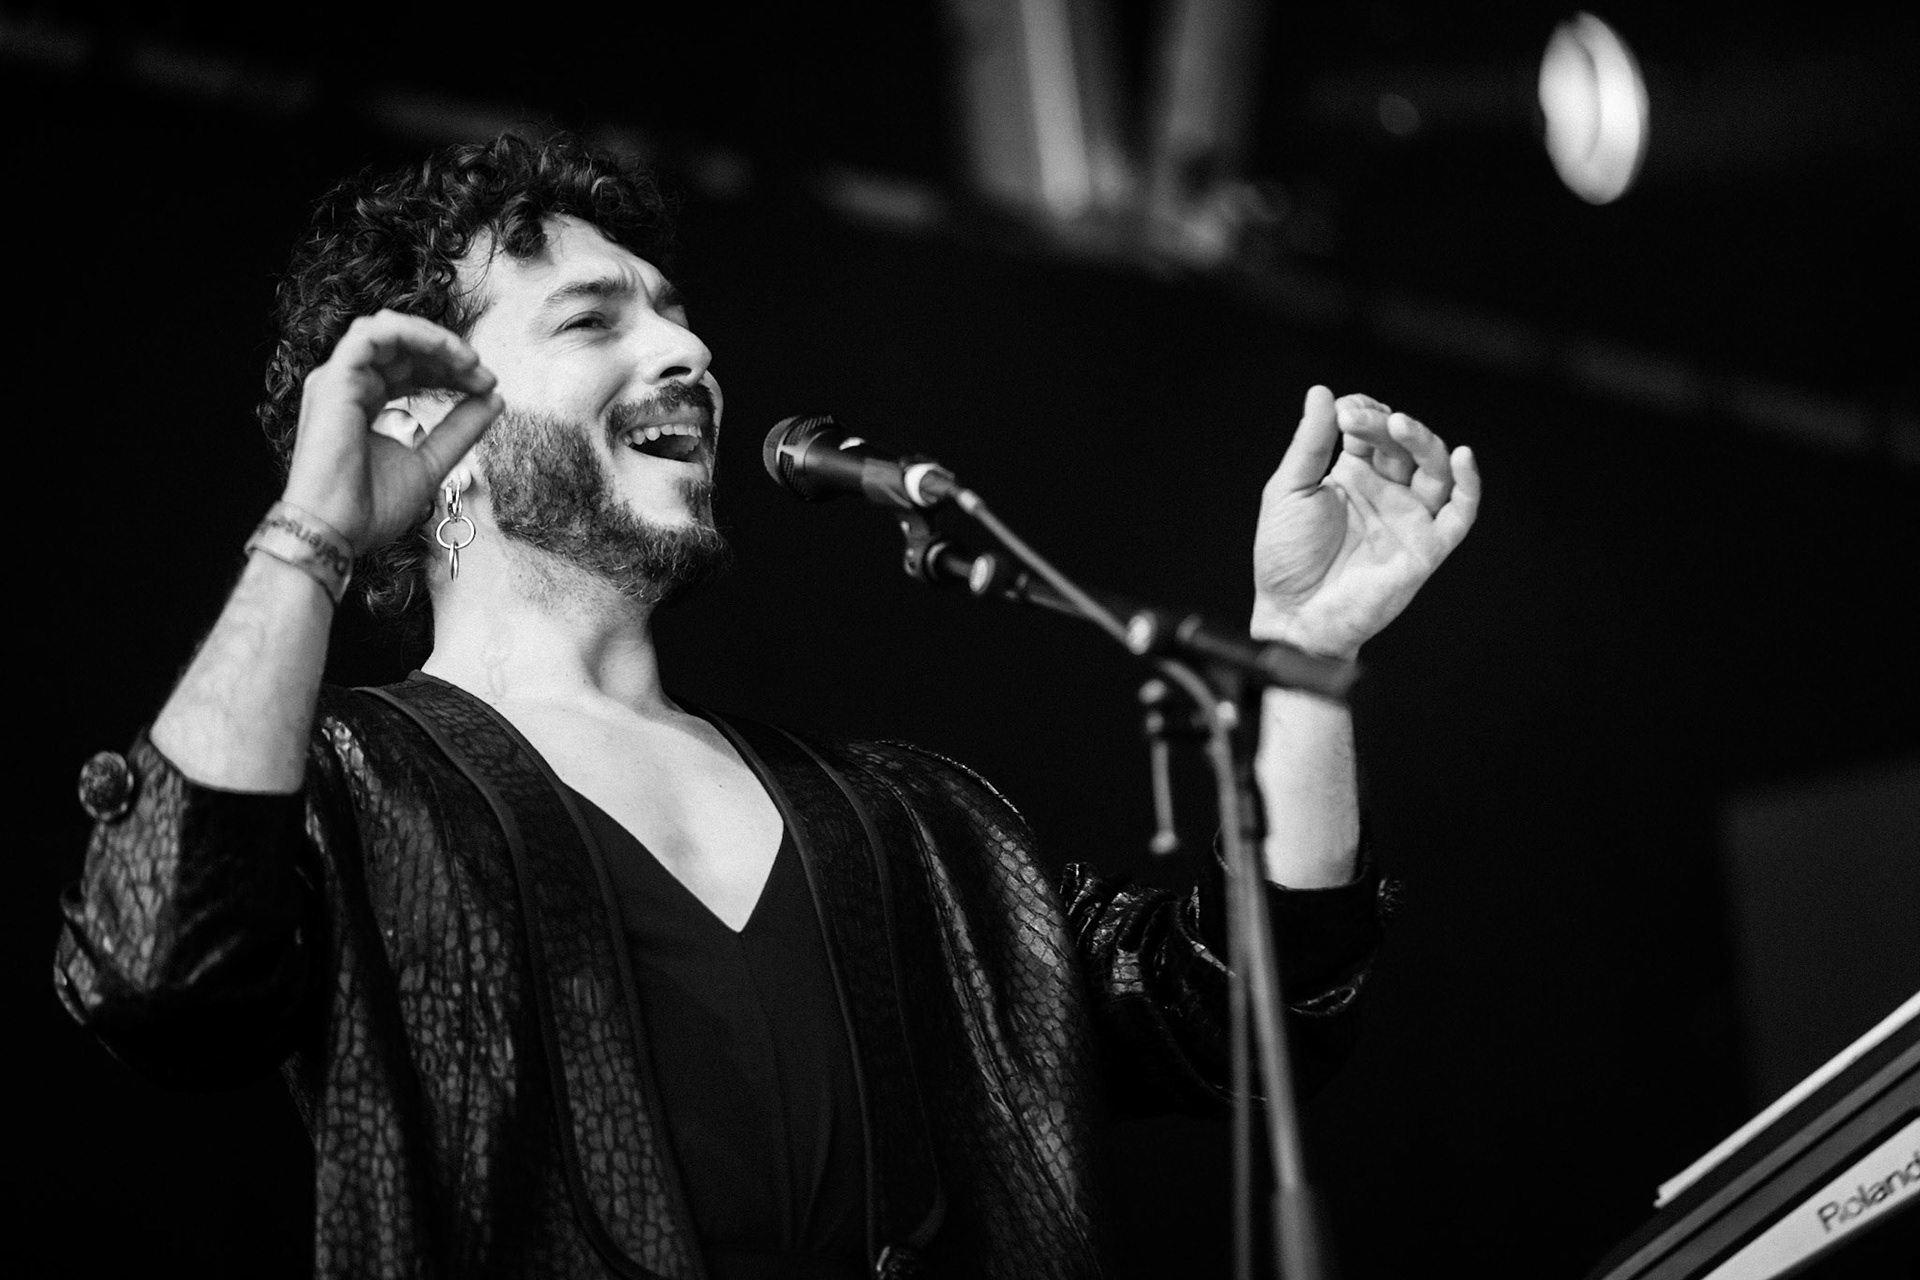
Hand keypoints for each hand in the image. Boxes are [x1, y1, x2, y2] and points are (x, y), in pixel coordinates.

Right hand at [281, 310, 502, 550]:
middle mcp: (349, 385)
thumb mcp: (432, 461)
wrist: (338, 532)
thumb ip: (461, 428)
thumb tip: (494, 399)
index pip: (410, 367)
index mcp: (364, 400)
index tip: (487, 386)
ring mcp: (338, 380)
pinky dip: (413, 335)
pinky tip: (447, 353)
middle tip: (485, 377)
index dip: (451, 370)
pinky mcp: (334, 380)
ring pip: (388, 330)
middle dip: (450, 356)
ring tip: (469, 362)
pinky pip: (373, 334)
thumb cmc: (371, 507)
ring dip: (435, 340)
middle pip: (404, 347)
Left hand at [1251, 386, 1479, 658]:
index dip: (1364, 413)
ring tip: (1400, 426)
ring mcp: (1409, 518)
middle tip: (1360, 421)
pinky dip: (1468, 484)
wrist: (1294, 615)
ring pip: (1435, 469)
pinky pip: (1460, 513)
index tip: (1344, 412)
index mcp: (1353, 475)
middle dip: (1386, 425)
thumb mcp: (1289, 491)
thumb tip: (1322, 391)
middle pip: (1404, 443)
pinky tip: (1462, 457)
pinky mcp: (1426, 547)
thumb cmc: (1286, 558)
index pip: (1372, 430)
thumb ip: (1310, 443)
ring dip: (1423, 441)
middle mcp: (1386, 492)